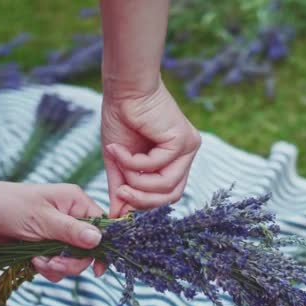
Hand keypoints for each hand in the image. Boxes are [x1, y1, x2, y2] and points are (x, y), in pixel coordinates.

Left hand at [0, 181, 105, 281]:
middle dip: (73, 262)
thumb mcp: (42, 219)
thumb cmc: (9, 206)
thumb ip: (71, 231)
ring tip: (38, 262)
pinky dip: (47, 268)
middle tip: (54, 264)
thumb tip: (99, 239)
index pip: (102, 226)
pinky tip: (32, 262)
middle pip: (89, 248)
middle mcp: (71, 217)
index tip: (98, 269)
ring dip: (58, 266)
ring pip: (73, 259)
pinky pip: (58, 263)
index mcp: (76, 202)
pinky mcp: (47, 246)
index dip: (103, 247)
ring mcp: (59, 233)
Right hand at [101, 78, 200, 215]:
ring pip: (167, 186)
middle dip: (143, 200)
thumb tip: (117, 216)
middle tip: (121, 193)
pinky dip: (135, 163)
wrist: (123, 89)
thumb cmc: (121, 118)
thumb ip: (121, 187)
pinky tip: (118, 149)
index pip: (166, 195)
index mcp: (173, 161)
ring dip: (137, 180)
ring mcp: (188, 148)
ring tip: (118, 162)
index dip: (144, 204)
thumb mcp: (119, 161)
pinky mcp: (184, 140)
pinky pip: (159, 167)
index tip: (119, 204)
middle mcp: (185, 156)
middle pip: (171, 196)